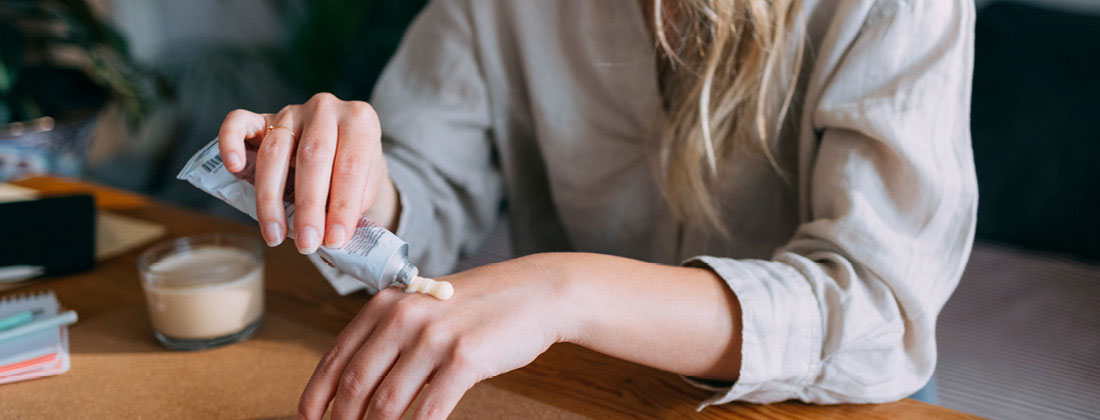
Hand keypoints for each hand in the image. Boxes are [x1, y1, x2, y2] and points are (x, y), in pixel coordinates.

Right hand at [217, 92, 399, 253]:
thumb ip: (352, 205)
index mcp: (360, 121)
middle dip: (308, 207)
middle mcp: (326, 109)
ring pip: (275, 150)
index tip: (335, 240)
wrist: (340, 147)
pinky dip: (230, 142)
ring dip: (272, 198)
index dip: (342, 206)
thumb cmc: (352, 172)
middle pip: (312, 157)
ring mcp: (292, 111)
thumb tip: (331, 238)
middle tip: (306, 243)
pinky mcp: (262, 117)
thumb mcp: (366, 185)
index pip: (351, 166)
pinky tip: (233, 168)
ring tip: (275, 234)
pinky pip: (239, 122)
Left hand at [298, 254, 572, 419]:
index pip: (336, 357)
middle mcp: (403, 317)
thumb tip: (357, 388)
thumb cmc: (479, 307)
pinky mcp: (463, 358)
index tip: (309, 418)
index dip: (316, 395)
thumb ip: (390, 338)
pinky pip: (429, 410)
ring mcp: (433, 337)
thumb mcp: (424, 308)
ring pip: (387, 402)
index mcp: (386, 305)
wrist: (534, 293)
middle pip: (355, 383)